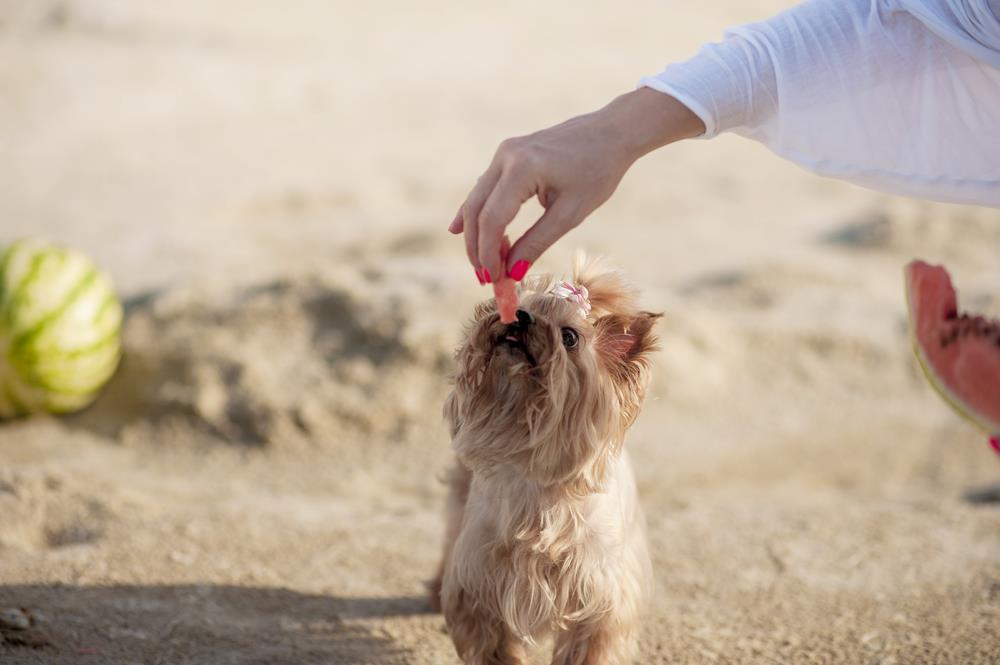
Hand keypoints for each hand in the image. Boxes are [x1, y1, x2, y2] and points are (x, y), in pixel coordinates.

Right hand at [450, 88, 703, 283]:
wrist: (612, 132)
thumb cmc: (598, 171)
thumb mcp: (570, 214)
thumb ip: (537, 242)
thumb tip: (512, 273)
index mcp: (523, 168)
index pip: (493, 220)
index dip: (489, 254)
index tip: (494, 281)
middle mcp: (506, 156)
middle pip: (476, 211)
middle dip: (477, 248)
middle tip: (485, 279)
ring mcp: (504, 152)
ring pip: (477, 199)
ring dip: (477, 234)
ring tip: (484, 265)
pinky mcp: (508, 154)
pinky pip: (486, 188)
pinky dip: (480, 214)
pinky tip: (460, 230)